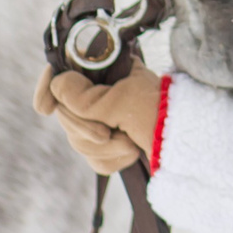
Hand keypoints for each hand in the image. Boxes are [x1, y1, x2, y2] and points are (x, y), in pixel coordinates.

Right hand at [32, 63, 163, 175]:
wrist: (188, 146)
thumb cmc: (159, 114)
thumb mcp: (120, 101)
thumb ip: (83, 96)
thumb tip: (57, 85)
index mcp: (108, 72)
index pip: (65, 72)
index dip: (49, 87)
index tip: (44, 107)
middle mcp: (106, 92)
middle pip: (67, 113)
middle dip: (85, 129)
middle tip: (108, 134)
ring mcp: (108, 118)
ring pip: (78, 139)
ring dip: (103, 148)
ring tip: (129, 144)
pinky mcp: (114, 144)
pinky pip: (94, 158)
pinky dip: (111, 160)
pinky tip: (131, 152)